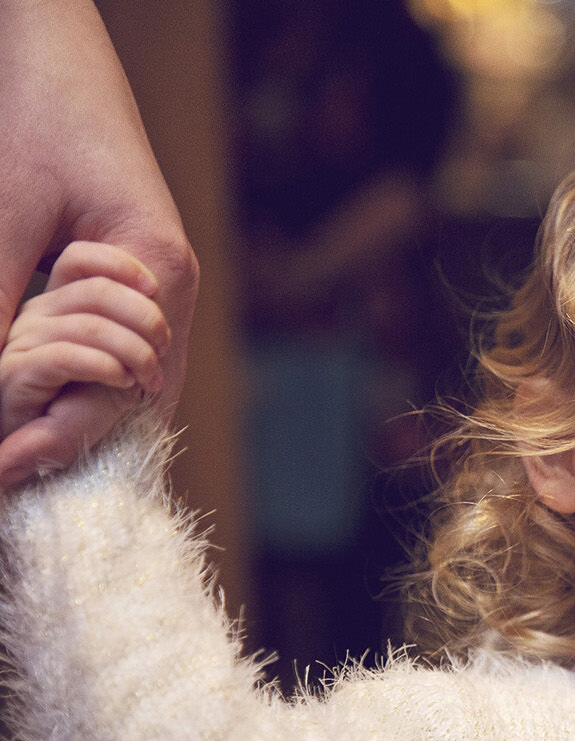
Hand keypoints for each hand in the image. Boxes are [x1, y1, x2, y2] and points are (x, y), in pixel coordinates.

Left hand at [0, 0, 197, 486]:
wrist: (55, 48)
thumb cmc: (37, 117)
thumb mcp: (6, 215)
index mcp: (158, 272)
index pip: (121, 387)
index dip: (60, 437)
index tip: (7, 471)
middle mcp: (171, 288)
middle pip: (136, 395)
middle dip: (71, 436)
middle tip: (10, 470)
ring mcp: (160, 283)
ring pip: (131, 377)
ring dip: (77, 409)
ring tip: (21, 446)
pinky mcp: (137, 273)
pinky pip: (119, 348)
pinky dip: (79, 376)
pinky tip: (40, 395)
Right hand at [0, 242, 169, 479]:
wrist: (61, 458)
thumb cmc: (100, 410)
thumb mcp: (129, 362)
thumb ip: (136, 324)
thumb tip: (154, 282)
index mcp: (60, 302)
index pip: (79, 258)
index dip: (121, 265)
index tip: (156, 289)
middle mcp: (37, 315)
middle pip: (94, 290)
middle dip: (144, 318)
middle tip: (162, 351)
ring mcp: (24, 342)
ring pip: (88, 324)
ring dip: (133, 351)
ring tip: (148, 378)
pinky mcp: (16, 373)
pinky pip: (65, 354)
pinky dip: (105, 366)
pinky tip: (123, 382)